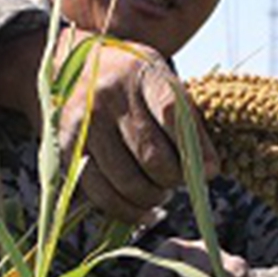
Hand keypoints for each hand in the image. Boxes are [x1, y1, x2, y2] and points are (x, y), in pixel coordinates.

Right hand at [59, 38, 218, 222]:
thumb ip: (187, 121)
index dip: (195, 149)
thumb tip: (209, 172)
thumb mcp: (164, 81)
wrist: (79, 64)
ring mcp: (84, 125)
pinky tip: (144, 212)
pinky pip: (101, 194)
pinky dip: (128, 211)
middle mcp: (108, 98)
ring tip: (161, 194)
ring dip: (152, 197)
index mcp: (141, 74)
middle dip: (174, 180)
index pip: (171, 114)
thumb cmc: (134, 80)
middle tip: (179, 182)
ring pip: (127, 181)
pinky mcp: (67, 150)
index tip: (210, 170)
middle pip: (151, 156)